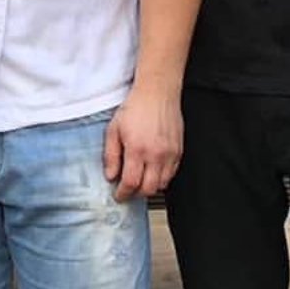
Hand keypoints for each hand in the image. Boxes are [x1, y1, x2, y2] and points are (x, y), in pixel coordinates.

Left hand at [104, 85, 182, 200]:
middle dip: (136, 194)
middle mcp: (155, 154)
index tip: (118, 196)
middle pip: (148, 188)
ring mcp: (170, 154)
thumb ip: (111, 155)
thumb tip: (110, 175)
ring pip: (162, 184)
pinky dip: (161, 178)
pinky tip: (152, 172)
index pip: (131, 182)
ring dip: (149, 187)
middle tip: (128, 191)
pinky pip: (172, 174)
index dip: (123, 193)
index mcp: (137, 149)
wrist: (157, 93)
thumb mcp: (114, 129)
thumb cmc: (135, 107)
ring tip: (140, 181)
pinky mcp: (179, 151)